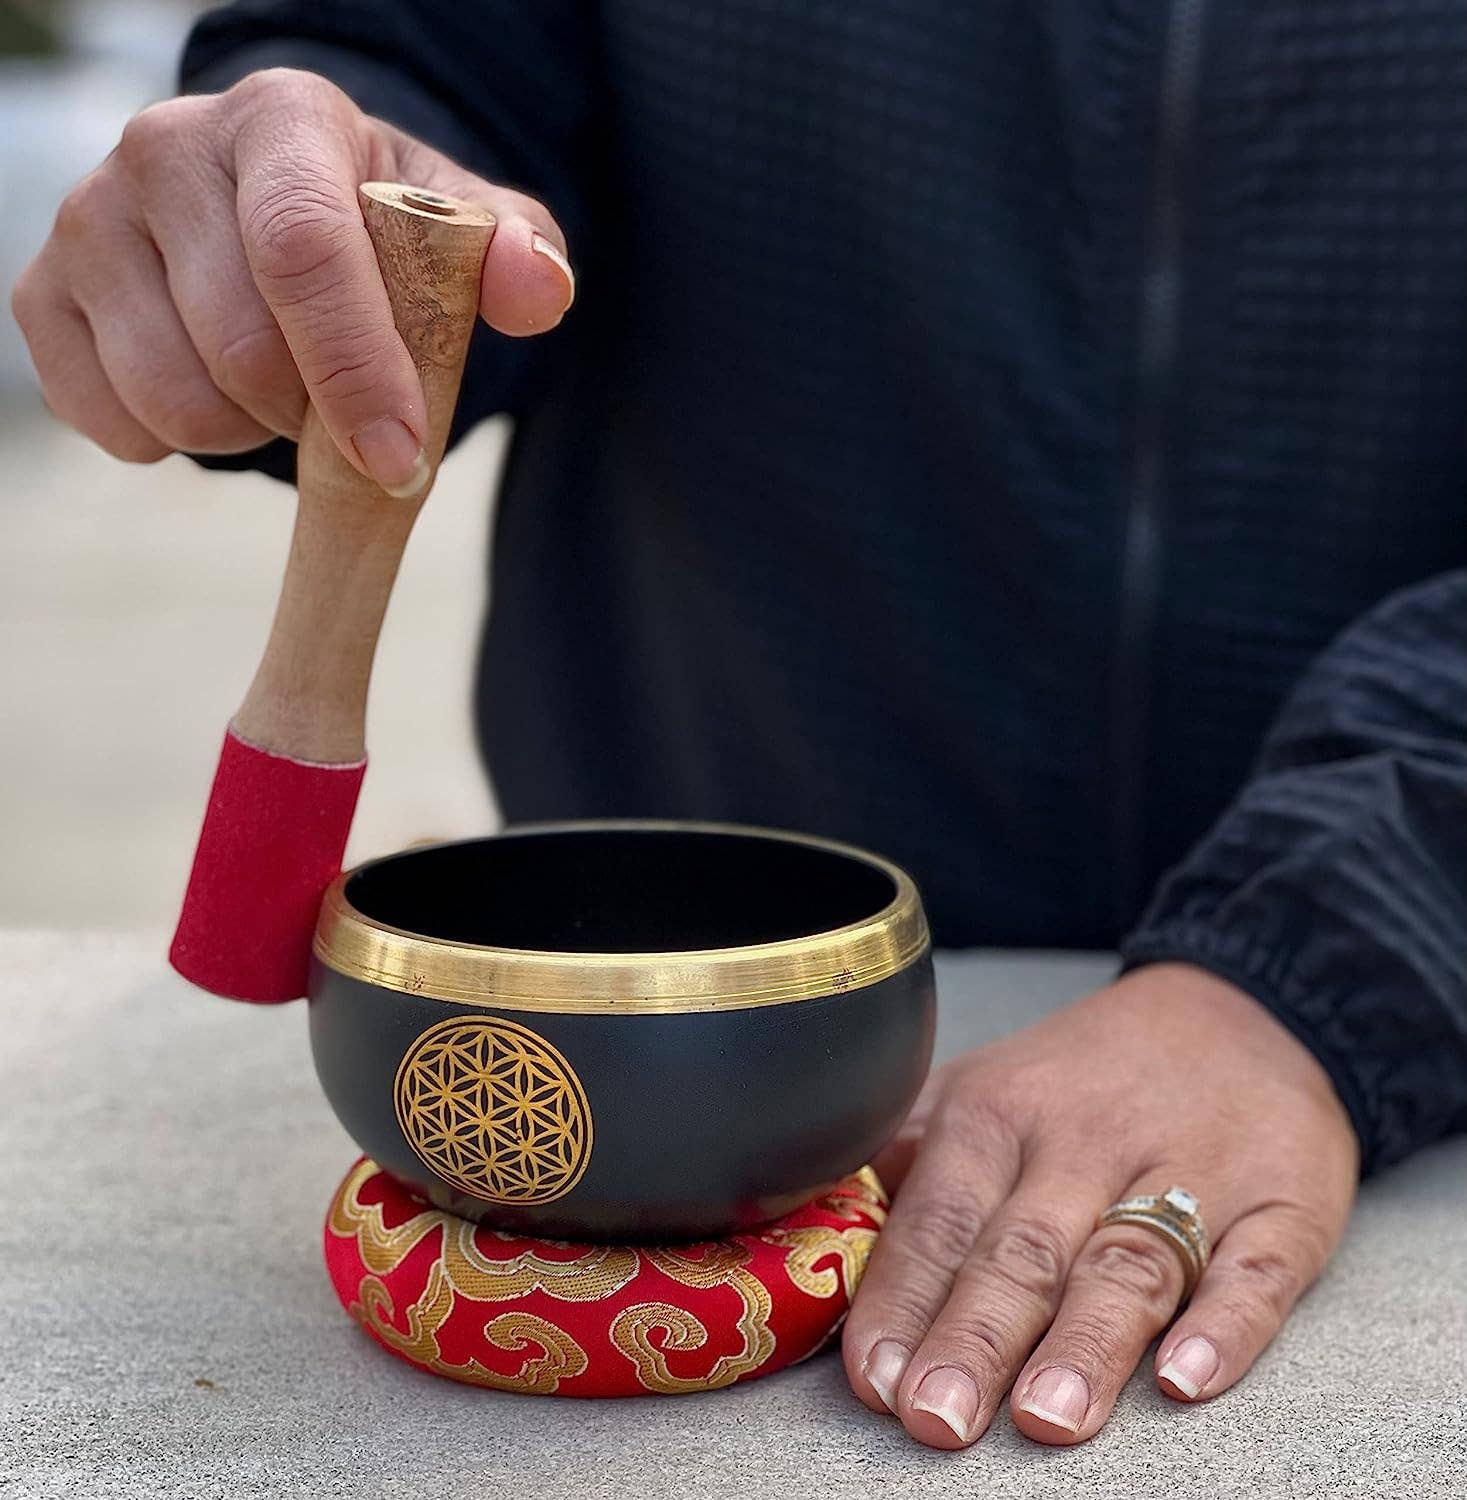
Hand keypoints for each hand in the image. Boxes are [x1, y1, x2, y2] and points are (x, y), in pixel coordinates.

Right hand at [10, 68, 574, 493]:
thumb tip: (539, 290)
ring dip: (250, 433)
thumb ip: (513, 253)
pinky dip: (178, 444)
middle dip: (313, 414)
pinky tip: (214, 392)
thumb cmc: (375, 227)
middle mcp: (165, 148)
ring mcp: (88, 219)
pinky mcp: (42, 293)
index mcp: (281, 119)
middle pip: (241, 346)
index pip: (303, 250)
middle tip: (343, 405)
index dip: (355, 369)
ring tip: (281, 391)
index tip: (399, 456)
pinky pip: (112, 424)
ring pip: (174, 399)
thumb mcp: (455, 228)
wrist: (268, 209)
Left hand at [843, 962, 1357, 1446]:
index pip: (937, 1217)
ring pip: (1128, 1263)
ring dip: (1086, 1343)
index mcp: (998, 1112)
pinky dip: (1224, 1325)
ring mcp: (1189, 1170)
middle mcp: (1086, 1140)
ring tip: (1046, 1417)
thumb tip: (811, 1226)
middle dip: (974, 1336)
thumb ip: (905, 1154)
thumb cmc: (1082, 1074)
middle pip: (1022, 1249)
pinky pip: (1256, 1268)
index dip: (902, 1299)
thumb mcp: (983, 1085)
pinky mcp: (1281, 1201)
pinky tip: (1188, 1378)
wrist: (1239, 1010)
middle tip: (937, 1419)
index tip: (874, 1379)